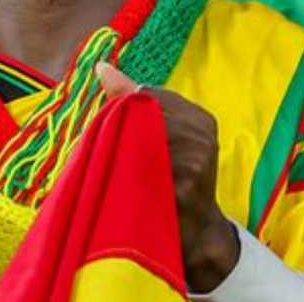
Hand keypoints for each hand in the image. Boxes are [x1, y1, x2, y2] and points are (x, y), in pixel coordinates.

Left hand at [97, 63, 239, 292]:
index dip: (124, 108)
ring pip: (140, 140)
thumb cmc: (171, 179)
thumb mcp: (158, 134)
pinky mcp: (184, 189)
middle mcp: (202, 135)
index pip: (151, 95)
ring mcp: (196, 163)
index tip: (111, 125)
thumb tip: (101, 67)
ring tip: (112, 167)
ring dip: (119, 152)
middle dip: (119, 129)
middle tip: (104, 149)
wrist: (196, 235)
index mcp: (199, 118)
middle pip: (145, 115)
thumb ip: (132, 100)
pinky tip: (119, 183)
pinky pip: (143, 172)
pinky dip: (125, 175)